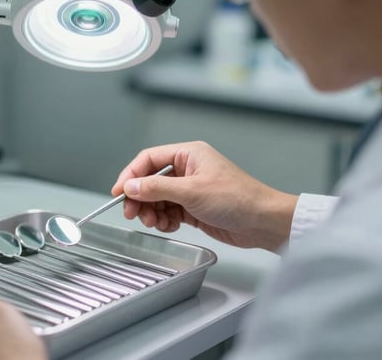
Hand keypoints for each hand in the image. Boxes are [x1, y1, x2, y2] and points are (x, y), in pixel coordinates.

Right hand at [111, 141, 297, 251]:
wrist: (263, 223)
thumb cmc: (238, 199)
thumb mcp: (191, 191)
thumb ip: (157, 188)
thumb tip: (130, 187)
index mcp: (189, 154)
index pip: (149, 159)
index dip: (130, 175)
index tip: (118, 193)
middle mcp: (188, 169)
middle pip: (150, 180)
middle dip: (140, 197)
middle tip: (131, 214)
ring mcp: (191, 189)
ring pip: (158, 198)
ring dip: (151, 211)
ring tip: (154, 223)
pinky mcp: (194, 208)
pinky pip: (169, 211)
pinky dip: (164, 220)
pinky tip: (167, 226)